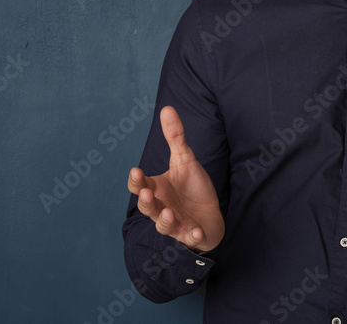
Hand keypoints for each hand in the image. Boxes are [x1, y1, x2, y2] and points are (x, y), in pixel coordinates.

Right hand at [127, 106, 224, 251]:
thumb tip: (167, 107)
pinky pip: (190, 237)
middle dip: (147, 202)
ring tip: (169, 214)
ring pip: (164, 226)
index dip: (137, 181)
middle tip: (149, 193)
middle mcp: (162, 207)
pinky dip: (193, 236)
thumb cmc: (192, 188)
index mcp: (157, 188)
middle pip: (148, 207)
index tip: (137, 171)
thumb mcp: (185, 159)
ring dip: (165, 221)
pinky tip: (196, 231)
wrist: (209, 214)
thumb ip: (175, 137)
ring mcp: (176, 223)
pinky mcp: (191, 235)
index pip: (140, 186)